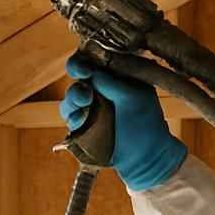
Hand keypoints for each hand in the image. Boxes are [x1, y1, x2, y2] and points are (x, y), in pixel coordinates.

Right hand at [60, 55, 186, 190]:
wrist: (144, 158)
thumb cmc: (145, 124)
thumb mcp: (133, 96)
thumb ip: (111, 82)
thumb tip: (90, 71)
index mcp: (118, 74)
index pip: (98, 56)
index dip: (89, 56)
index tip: (89, 66)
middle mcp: (103, 86)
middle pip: (79, 69)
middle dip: (77, 70)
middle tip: (83, 75)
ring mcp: (91, 104)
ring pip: (72, 92)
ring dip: (75, 94)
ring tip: (85, 101)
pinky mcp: (82, 122)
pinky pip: (69, 113)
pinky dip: (73, 113)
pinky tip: (81, 118)